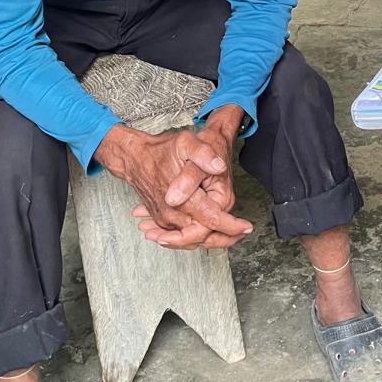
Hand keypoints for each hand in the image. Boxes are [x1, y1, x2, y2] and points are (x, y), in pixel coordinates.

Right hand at [95, 121, 251, 249]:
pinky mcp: (161, 219)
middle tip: (243, 233)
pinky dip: (195, 236)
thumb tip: (218, 165)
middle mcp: (173, 215)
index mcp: (184, 200)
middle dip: (224, 237)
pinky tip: (209, 233)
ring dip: (210, 239)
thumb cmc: (160, 149)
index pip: (212, 220)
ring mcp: (165, 219)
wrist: (134, 156)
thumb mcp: (185, 142)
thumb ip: (203, 154)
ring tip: (232, 236)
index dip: (231, 225)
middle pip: (202, 235)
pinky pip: (180, 234)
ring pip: (191, 238)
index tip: (247, 227)